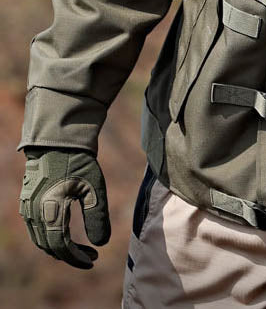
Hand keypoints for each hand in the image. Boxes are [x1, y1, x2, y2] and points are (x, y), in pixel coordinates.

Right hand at [19, 148, 110, 268]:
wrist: (57, 142)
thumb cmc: (78, 163)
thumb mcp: (93, 188)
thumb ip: (97, 216)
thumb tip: (101, 244)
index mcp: (50, 210)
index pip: (60, 246)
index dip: (76, 258)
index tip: (93, 260)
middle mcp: (34, 213)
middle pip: (49, 246)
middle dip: (70, 255)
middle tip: (92, 256)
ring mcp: (27, 209)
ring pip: (41, 240)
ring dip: (60, 248)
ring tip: (82, 249)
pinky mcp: (27, 204)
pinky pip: (36, 230)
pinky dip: (50, 238)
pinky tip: (66, 235)